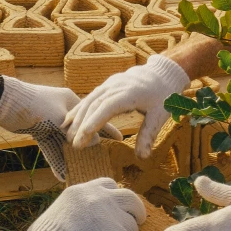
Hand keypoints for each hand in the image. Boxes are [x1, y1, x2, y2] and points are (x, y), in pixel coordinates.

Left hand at [0, 77, 120, 179]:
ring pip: (63, 142)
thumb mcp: (60, 119)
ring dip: (69, 157)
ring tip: (81, 172)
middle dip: (88, 146)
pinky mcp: (38, 131)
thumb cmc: (35, 105)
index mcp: (71, 101)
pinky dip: (54, 159)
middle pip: (79, 132)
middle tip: (101, 159)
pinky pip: (49, 147)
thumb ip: (76, 132)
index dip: (107, 128)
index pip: (94, 116)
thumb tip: (94, 142)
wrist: (5, 102)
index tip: (120, 138)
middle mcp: (62, 111)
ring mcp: (50, 121)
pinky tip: (60, 174)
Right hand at [15, 178, 147, 230]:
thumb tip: (92, 219)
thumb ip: (80, 208)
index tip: (118, 206)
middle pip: (129, 197)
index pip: (108, 183)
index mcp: (82, 190)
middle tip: (138, 220)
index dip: (115, 196)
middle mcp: (99, 197)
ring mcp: (110, 214)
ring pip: (132, 222)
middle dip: (136, 209)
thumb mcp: (62, 210)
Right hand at [63, 55, 190, 158]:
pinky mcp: (107, 85)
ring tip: (67, 135)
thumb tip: (142, 157)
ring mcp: (110, 83)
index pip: (107, 108)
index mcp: (129, 93)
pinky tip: (68, 120)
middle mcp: (116, 86)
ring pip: (89, 99)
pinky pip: (90, 96)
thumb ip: (149, 134)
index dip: (94, 123)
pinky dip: (79, 108)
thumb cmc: (163, 95)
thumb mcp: (161, 115)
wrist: (162, 72)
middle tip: (73, 144)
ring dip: (77, 117)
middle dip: (82, 124)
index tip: (83, 139)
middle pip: (94, 104)